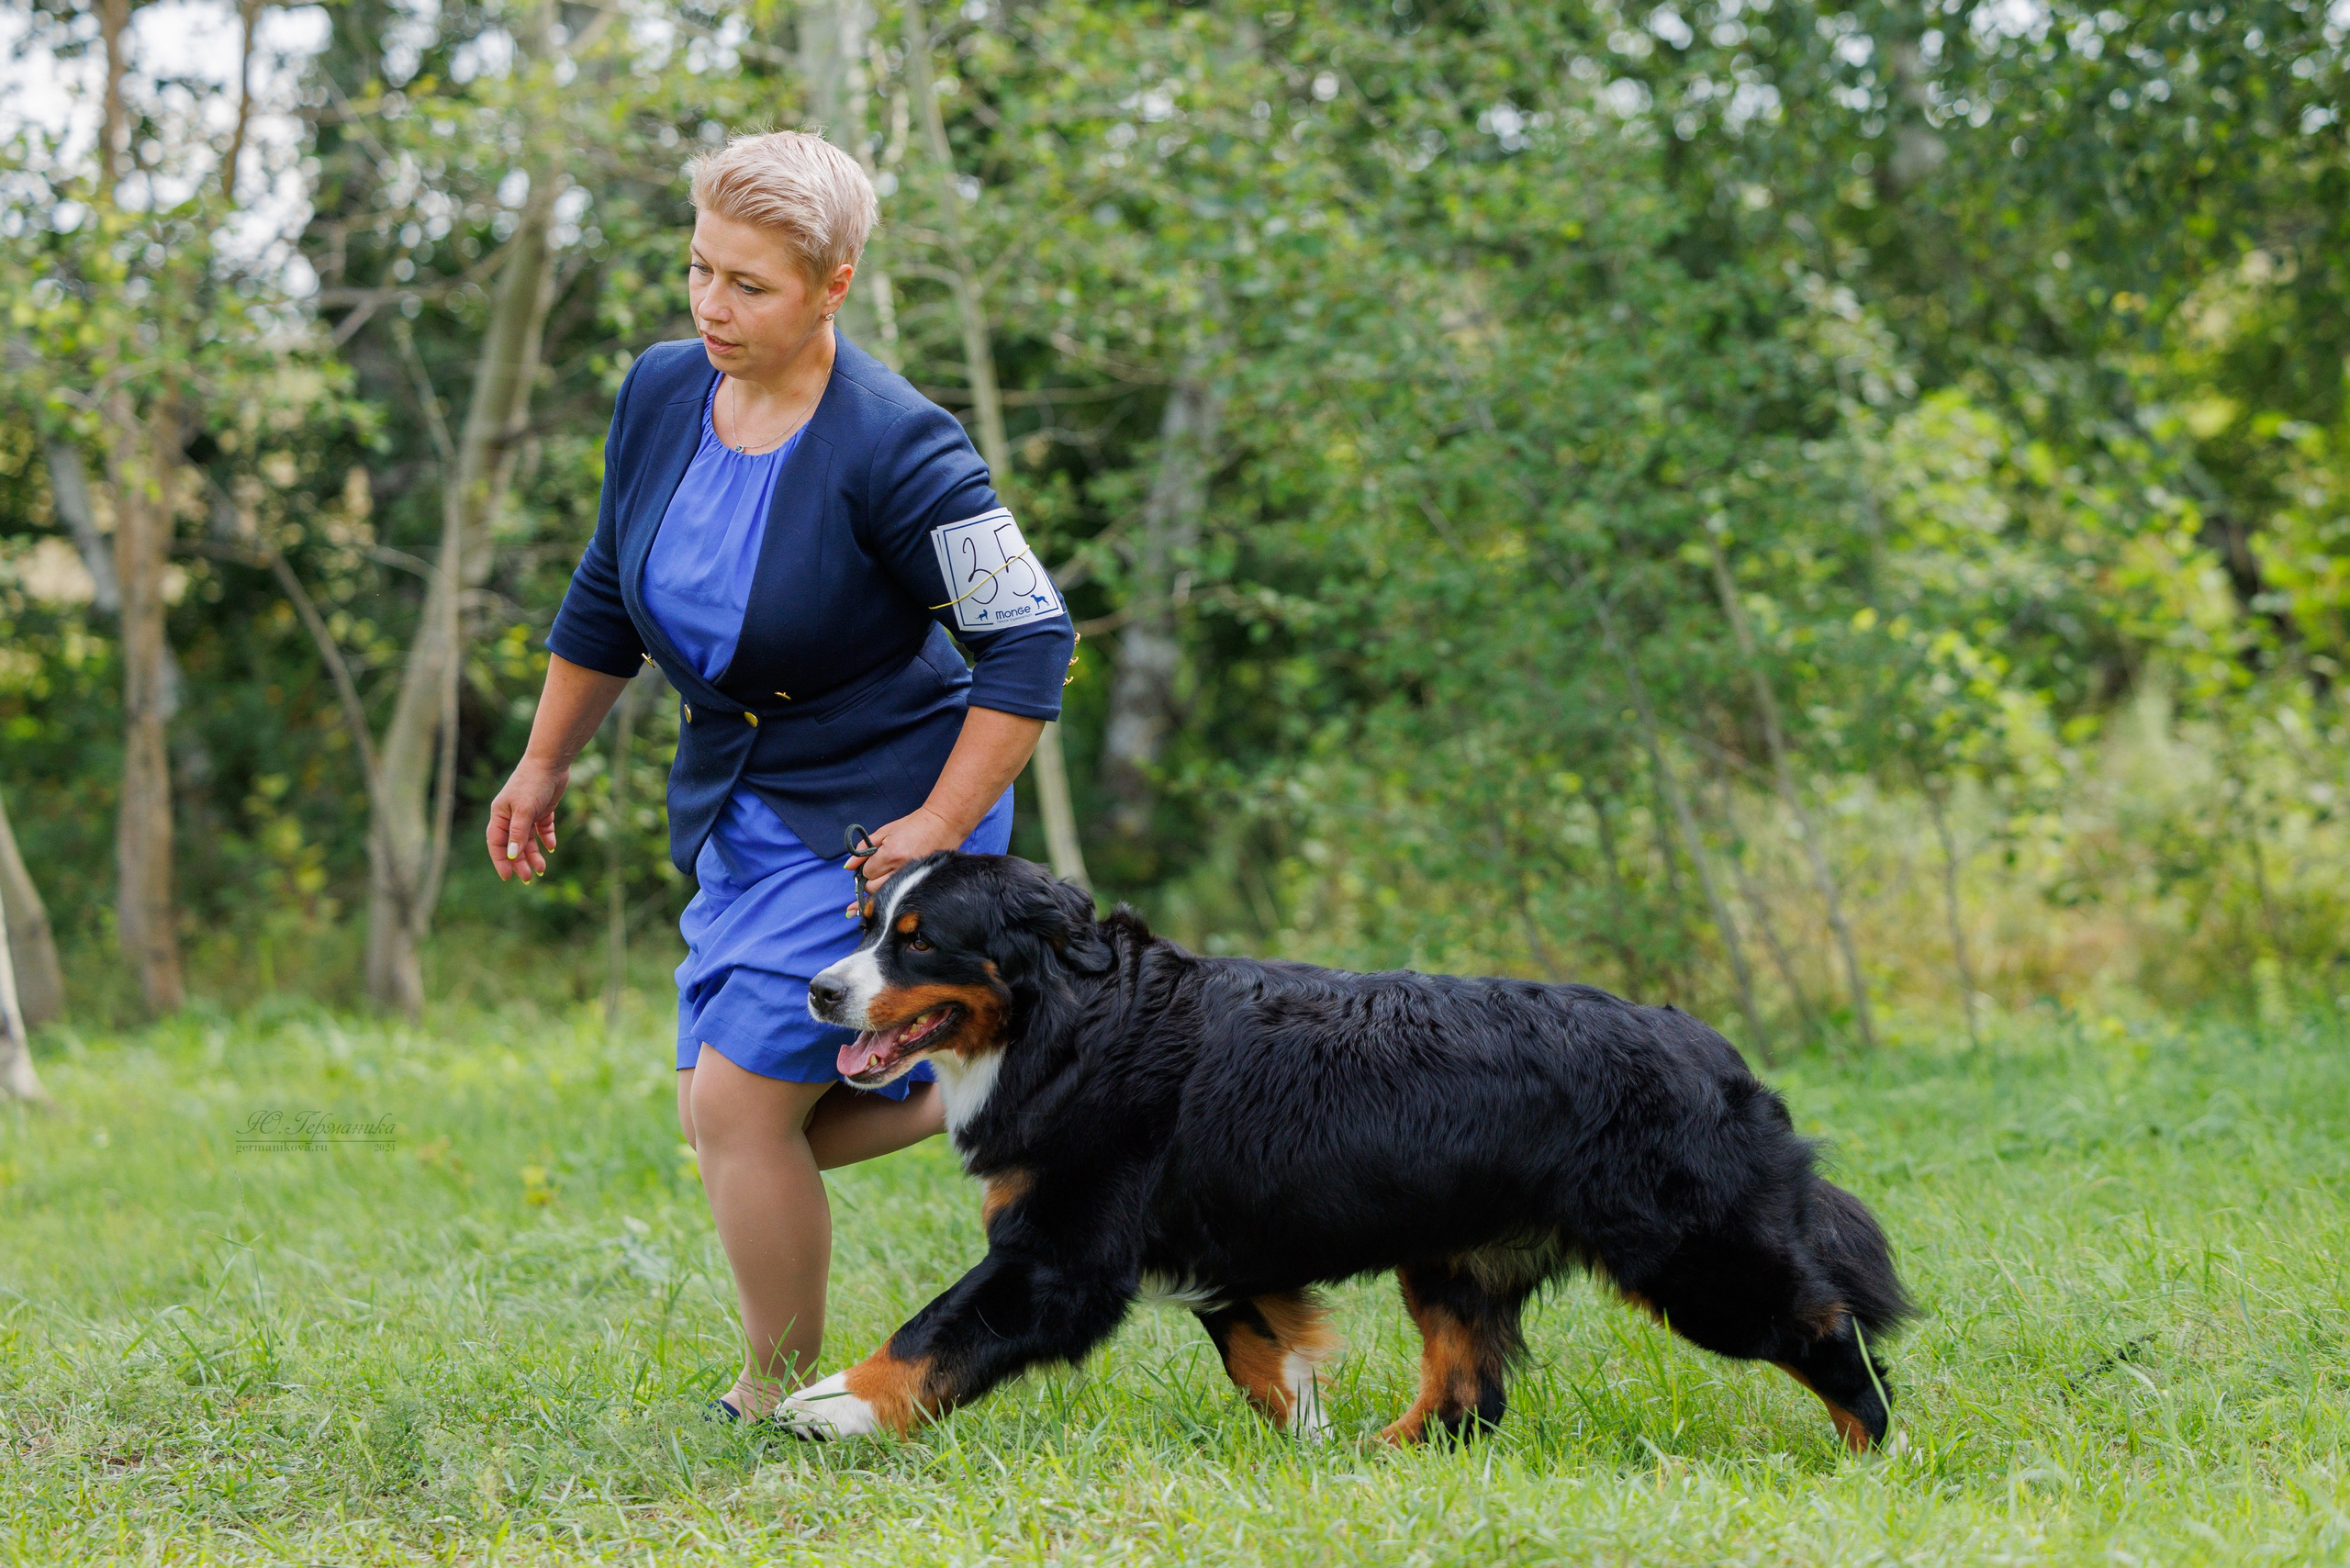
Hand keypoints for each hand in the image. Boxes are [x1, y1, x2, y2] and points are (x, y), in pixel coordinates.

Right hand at [486, 756, 567, 881]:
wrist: (551, 762)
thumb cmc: (533, 783)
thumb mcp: (524, 810)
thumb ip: (518, 833)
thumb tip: (512, 855)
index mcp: (500, 815)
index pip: (496, 843)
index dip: (501, 860)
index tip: (508, 877)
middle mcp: (511, 816)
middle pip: (513, 844)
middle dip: (520, 862)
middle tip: (529, 877)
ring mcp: (527, 813)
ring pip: (528, 839)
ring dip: (534, 854)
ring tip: (542, 869)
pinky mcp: (542, 809)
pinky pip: (542, 828)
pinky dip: (546, 838)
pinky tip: (551, 847)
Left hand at [848, 806, 965, 889]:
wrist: (944, 824)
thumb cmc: (915, 825)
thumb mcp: (885, 831)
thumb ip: (864, 848)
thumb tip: (848, 866)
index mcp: (890, 854)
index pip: (867, 873)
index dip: (866, 869)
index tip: (872, 864)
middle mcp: (901, 869)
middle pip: (874, 888)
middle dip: (871, 881)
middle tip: (878, 871)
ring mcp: (913, 877)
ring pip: (887, 895)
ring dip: (882, 890)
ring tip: (887, 879)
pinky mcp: (922, 882)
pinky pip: (902, 895)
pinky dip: (895, 894)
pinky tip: (893, 894)